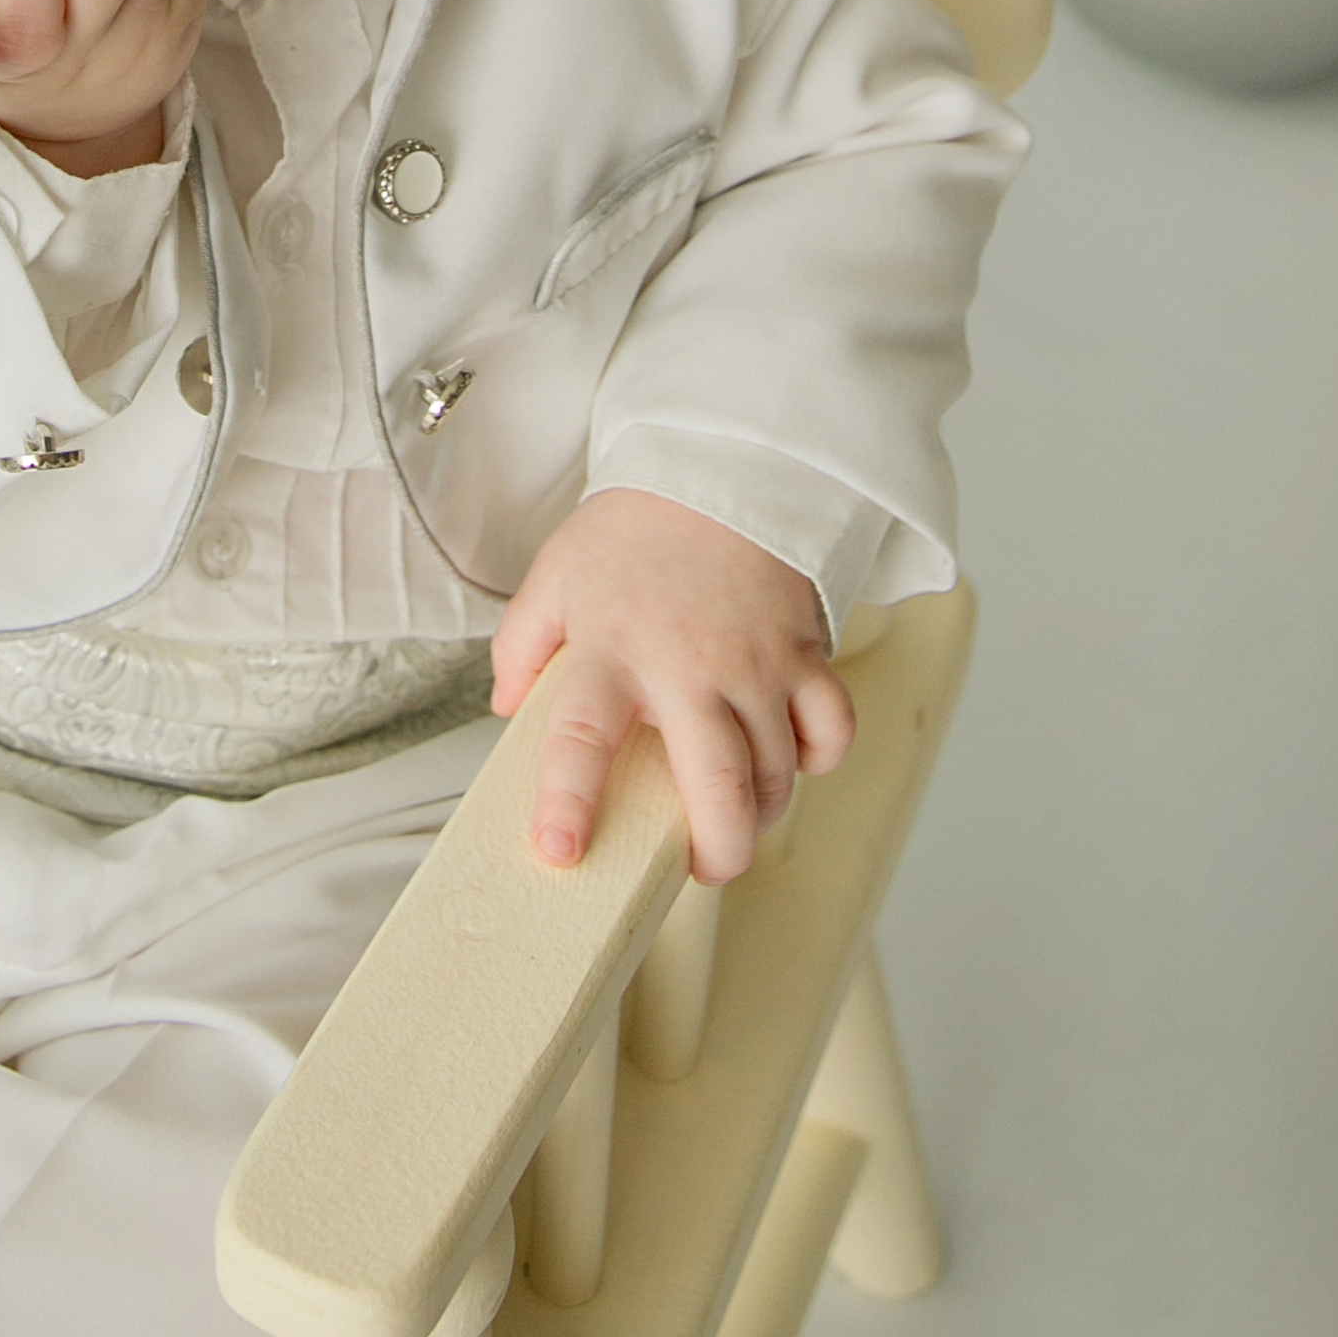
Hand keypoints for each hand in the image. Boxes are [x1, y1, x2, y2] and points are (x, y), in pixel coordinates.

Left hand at [489, 488, 856, 884]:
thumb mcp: (557, 575)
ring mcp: (755, 663)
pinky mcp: (805, 654)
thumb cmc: (636, 530)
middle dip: (717, 851)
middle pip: (716, 783)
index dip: (569, 798)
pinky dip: (819, 760)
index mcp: (612, 649)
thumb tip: (506, 707)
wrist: (722, 465)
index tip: (561, 850)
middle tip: (703, 871)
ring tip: (735, 821)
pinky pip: (832, 730)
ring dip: (760, 814)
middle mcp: (688, 666)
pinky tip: (791, 759)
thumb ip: (521, 643)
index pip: (580, 733)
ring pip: (776, 773)